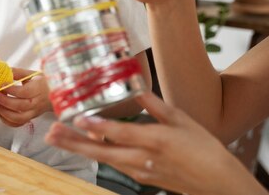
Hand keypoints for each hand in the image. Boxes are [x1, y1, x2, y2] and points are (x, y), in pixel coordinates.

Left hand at [0, 67, 51, 126]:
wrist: (56, 95)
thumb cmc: (43, 82)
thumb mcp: (33, 74)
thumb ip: (18, 72)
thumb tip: (3, 70)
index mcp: (39, 88)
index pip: (24, 91)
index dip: (11, 89)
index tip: (0, 84)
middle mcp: (37, 102)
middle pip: (20, 106)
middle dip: (5, 101)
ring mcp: (34, 112)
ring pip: (19, 118)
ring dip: (5, 113)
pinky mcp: (31, 118)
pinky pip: (19, 123)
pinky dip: (8, 121)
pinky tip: (1, 113)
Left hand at [46, 92, 263, 194]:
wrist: (217, 181)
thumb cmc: (204, 148)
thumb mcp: (181, 120)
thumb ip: (155, 105)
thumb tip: (136, 88)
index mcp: (155, 140)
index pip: (119, 133)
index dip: (96, 127)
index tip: (76, 120)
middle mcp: (143, 158)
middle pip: (102, 151)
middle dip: (74, 143)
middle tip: (51, 135)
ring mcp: (141, 171)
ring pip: (104, 159)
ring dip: (81, 149)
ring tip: (59, 139)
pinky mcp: (142, 177)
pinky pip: (115, 164)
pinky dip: (99, 154)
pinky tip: (89, 145)